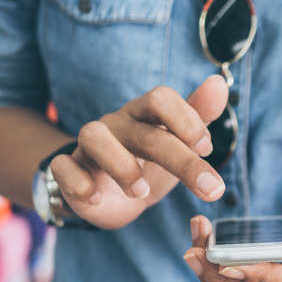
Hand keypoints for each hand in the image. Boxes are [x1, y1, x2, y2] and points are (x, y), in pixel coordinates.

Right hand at [50, 76, 227, 228]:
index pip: (161, 98)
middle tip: (210, 188)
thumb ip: (200, 114)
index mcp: (145, 114)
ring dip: (121, 165)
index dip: (186, 121)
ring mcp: (89, 146)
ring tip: (142, 192)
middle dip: (182, 161)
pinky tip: (97, 198)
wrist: (112, 194)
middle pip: (145, 132)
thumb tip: (219, 83)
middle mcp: (117, 124)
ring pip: (93, 137)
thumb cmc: (150, 162)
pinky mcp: (68, 169)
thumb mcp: (180, 142)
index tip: (207, 149)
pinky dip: (78, 182)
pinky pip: (62, 167)